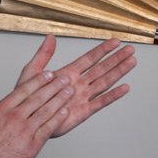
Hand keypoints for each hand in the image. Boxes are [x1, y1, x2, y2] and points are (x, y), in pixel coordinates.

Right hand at [0, 71, 73, 157]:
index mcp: (2, 110)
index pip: (24, 90)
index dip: (38, 80)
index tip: (48, 74)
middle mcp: (15, 117)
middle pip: (38, 97)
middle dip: (54, 86)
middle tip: (64, 79)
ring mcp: (25, 130)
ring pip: (46, 110)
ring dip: (60, 99)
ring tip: (69, 91)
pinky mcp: (32, 144)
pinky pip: (48, 128)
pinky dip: (58, 118)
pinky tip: (65, 112)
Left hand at [15, 36, 135, 137]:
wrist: (26, 120)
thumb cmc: (28, 98)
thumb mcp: (32, 72)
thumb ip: (43, 55)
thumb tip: (51, 37)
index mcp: (69, 73)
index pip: (90, 58)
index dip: (103, 50)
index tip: (115, 42)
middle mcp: (79, 84)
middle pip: (102, 68)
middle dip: (116, 59)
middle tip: (130, 49)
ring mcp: (83, 97)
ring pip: (105, 82)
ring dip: (119, 72)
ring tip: (131, 62)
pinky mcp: (83, 112)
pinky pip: (101, 102)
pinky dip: (113, 95)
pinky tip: (124, 88)